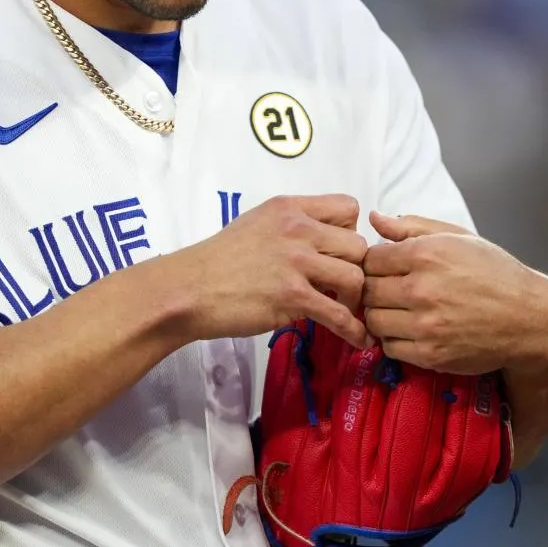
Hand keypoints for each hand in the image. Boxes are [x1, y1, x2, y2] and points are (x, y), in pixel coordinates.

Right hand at [170, 195, 369, 346]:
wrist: (188, 289)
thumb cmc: (217, 260)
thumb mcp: (255, 224)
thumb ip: (290, 227)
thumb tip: (322, 243)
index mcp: (289, 208)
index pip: (348, 207)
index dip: (350, 231)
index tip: (336, 251)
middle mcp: (297, 229)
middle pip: (359, 245)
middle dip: (355, 267)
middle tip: (340, 285)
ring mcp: (296, 263)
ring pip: (356, 278)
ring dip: (355, 298)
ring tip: (342, 308)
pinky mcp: (293, 297)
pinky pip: (340, 315)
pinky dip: (354, 331)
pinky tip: (357, 339)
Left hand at [362, 211, 547, 374]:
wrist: (531, 320)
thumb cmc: (495, 273)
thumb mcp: (459, 238)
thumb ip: (412, 227)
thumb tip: (374, 218)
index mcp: (426, 254)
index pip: (369, 258)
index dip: (374, 263)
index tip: (386, 268)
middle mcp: (422, 289)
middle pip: (366, 290)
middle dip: (374, 289)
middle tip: (390, 291)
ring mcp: (425, 324)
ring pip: (373, 320)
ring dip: (381, 315)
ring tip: (400, 310)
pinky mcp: (430, 354)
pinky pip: (389, 347)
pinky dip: (395, 339)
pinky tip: (411, 330)